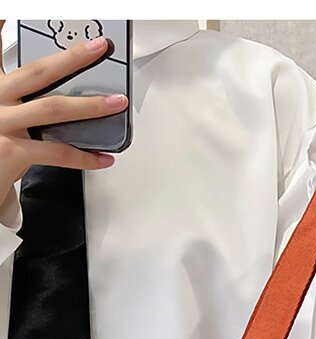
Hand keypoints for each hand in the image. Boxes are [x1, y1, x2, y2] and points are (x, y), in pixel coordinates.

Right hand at [0, 22, 127, 210]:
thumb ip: (9, 102)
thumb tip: (36, 110)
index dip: (3, 25)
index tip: (14, 9)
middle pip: (37, 71)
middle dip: (73, 58)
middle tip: (99, 47)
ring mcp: (1, 124)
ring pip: (53, 109)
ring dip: (90, 105)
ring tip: (116, 102)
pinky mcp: (11, 151)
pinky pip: (57, 153)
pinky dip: (84, 158)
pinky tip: (104, 159)